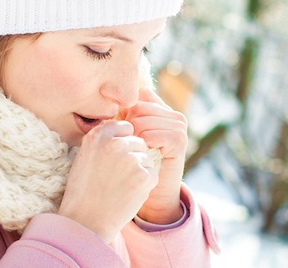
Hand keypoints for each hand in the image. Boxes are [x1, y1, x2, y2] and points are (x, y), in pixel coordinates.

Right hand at [58, 121, 158, 242]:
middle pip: (138, 142)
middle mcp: (115, 143)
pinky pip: (152, 173)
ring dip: (139, 170)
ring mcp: (130, 159)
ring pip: (146, 158)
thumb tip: (126, 129)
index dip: (123, 142)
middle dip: (132, 156)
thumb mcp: (85, 155)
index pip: (125, 127)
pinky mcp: (143, 176)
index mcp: (98, 135)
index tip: (113, 158)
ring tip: (120, 185)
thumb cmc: (83, 189)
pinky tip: (128, 193)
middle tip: (116, 176)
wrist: (86, 220)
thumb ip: (104, 140)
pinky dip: (144, 184)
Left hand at [121, 88, 187, 223]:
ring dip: (133, 140)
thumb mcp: (126, 134)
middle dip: (127, 127)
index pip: (137, 96)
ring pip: (141, 120)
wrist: (149, 194)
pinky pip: (150, 134)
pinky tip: (146, 156)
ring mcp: (178, 127)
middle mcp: (173, 115)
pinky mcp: (179, 140)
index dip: (124, 114)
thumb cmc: (132, 163)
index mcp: (162, 110)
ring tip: (139, 153)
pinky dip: (142, 146)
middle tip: (131, 146)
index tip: (124, 133)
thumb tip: (108, 94)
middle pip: (137, 107)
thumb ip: (122, 114)